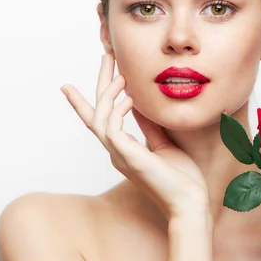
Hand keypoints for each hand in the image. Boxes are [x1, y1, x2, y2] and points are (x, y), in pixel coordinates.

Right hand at [60, 54, 209, 219]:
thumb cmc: (181, 178)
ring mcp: (120, 156)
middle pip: (96, 112)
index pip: (100, 120)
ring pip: (99, 119)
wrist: (190, 204)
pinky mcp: (129, 158)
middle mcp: (117, 152)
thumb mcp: (164, 143)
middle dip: (100, 82)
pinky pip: (112, 131)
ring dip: (108, 94)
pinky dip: (117, 111)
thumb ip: (149, 125)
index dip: (84, 102)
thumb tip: (139, 104)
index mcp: (123, 149)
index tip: (70, 84)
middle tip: (106, 55)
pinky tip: (129, 99)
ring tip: (122, 75)